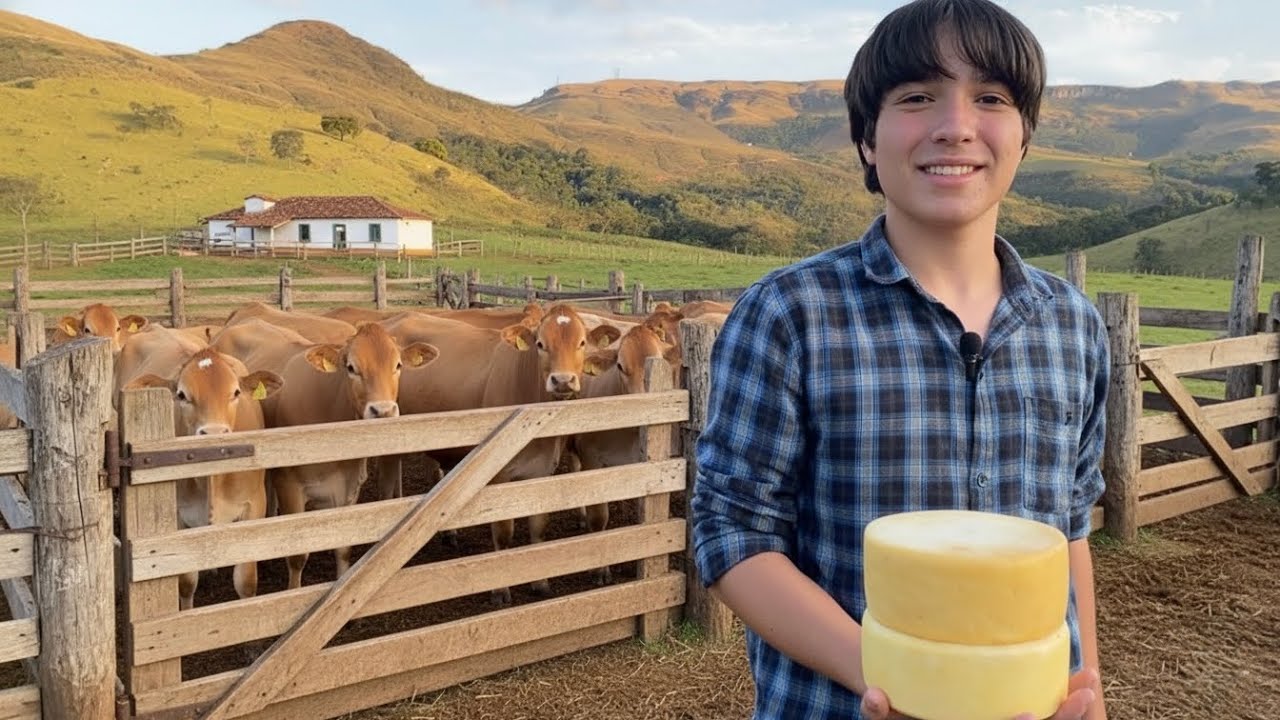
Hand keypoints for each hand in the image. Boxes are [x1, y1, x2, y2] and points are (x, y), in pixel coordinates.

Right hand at [861, 667, 1101, 719]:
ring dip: (1072, 708)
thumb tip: (872, 695)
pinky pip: (1045, 709)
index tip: (1028, 715)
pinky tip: (1079, 678)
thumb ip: (877, 710)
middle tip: (1084, 696)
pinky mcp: (1014, 708)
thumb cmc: (899, 711)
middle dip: (1063, 719)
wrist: (910, 711)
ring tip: (1089, 681)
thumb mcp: (886, 716)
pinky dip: (1061, 695)